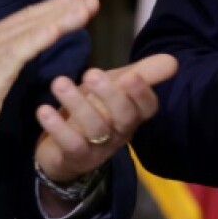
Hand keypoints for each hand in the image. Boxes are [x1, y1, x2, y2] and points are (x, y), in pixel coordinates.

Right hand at [0, 0, 97, 162]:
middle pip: (33, 18)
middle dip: (64, 7)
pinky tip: (55, 30)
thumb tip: (32, 47)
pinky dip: (37, 38)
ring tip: (84, 9)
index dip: (56, 7)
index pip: (29, 18)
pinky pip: (18, 52)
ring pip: (30, 30)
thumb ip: (10, 58)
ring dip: (59, 18)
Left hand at [33, 53, 177, 181]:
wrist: (65, 150)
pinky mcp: (75, 157)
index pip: (147, 107)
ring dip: (76, 104)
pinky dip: (56, 126)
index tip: (132, 75)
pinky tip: (44, 109)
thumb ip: (143, 73)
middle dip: (110, 95)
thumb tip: (173, 61)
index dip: (141, 93)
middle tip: (91, 72)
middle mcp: (120, 132)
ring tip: (59, 82)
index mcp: (133, 114)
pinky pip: (69, 144)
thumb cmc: (98, 108)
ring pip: (94, 128)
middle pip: (123, 117)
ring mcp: (98, 148)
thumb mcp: (119, 87)